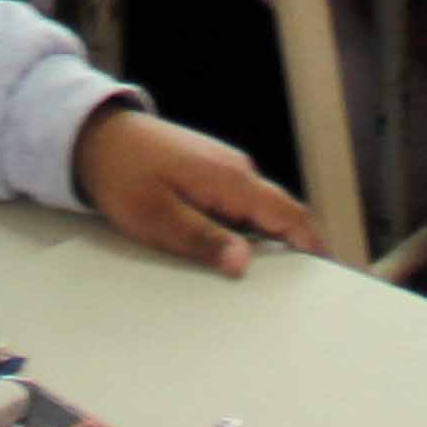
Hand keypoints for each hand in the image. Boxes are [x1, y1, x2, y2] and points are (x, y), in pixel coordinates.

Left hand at [76, 105, 312, 277]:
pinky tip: (227, 250)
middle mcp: (235, 171)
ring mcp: (223, 169)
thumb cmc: (122, 174)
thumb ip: (202, 240)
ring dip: (263, 240)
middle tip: (296, 290)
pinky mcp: (208, 172)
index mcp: (230, 180)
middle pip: (279, 214)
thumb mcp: (157, 218)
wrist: (96, 136)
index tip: (331, 272)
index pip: (289, 215)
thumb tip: (243, 263)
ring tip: (260, 278)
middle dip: (293, 249)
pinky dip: (242, 229)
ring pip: (257, 211)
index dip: (313, 244)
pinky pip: (237, 204)